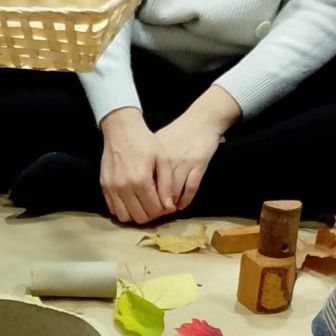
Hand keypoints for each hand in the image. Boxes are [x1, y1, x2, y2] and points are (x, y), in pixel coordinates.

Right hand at [99, 109, 163, 224]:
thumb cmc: (145, 142)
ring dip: (136, 215)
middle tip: (155, 205)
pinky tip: (131, 200)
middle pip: (140, 217)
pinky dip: (123, 210)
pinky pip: (113, 209)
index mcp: (141, 180)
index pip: (154, 210)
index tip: (165, 204)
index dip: (162, 210)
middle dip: (151, 215)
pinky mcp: (104, 187)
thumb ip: (167, 185)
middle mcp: (124, 187)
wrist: (121, 129)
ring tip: (143, 204)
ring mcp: (112, 188)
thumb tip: (169, 207)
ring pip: (125, 217)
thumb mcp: (163, 159)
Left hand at [151, 94, 235, 211]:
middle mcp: (168, 161)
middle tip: (154, 214)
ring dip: (170, 205)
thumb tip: (134, 181)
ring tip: (167, 211)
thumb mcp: (157, 145)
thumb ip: (147, 162)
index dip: (143, 198)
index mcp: (155, 156)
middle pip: (159, 190)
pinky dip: (185, 200)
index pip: (146, 183)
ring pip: (174, 192)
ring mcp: (184, 163)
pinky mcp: (199, 165)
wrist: (201, 121)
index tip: (142, 206)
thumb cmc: (177, 133)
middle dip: (156, 206)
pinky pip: (191, 188)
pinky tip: (181, 206)